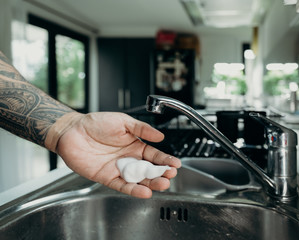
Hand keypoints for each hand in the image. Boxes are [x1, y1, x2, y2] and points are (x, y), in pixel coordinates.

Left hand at [53, 112, 180, 198]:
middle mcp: (129, 159)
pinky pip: (123, 186)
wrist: (72, 131)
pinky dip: (134, 190)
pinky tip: (145, 191)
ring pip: (139, 180)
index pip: (154, 155)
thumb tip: (160, 136)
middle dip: (161, 173)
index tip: (176, 164)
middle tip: (170, 176)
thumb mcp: (122, 121)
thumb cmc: (95, 123)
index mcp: (135, 145)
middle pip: (149, 170)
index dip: (166, 160)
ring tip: (163, 185)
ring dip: (152, 183)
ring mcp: (119, 169)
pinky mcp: (107, 178)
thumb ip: (142, 129)